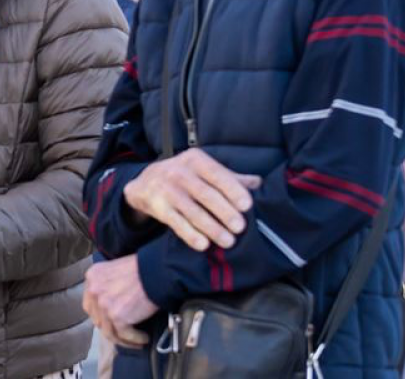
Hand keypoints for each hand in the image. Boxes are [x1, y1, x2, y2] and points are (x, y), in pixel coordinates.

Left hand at [83, 255, 157, 348]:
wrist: (155, 271)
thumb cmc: (142, 268)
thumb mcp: (115, 270)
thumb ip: (107, 285)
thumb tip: (111, 304)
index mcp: (92, 277)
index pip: (90, 303)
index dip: (100, 315)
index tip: (112, 321)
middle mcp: (94, 291)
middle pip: (97, 319)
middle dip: (111, 328)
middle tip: (124, 333)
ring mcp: (104, 305)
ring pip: (109, 331)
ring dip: (123, 339)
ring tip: (136, 341)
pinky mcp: (117, 317)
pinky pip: (124, 335)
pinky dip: (135, 339)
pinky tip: (144, 338)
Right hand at [123, 148, 260, 251]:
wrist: (145, 182)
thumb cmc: (185, 176)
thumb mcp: (204, 170)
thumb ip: (230, 177)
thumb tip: (259, 183)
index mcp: (195, 160)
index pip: (217, 174)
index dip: (232, 190)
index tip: (247, 205)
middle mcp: (179, 172)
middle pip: (205, 194)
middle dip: (224, 212)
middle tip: (240, 227)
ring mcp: (167, 190)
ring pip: (192, 211)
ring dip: (211, 227)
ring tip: (228, 241)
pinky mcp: (158, 207)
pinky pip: (176, 223)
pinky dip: (189, 234)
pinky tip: (203, 245)